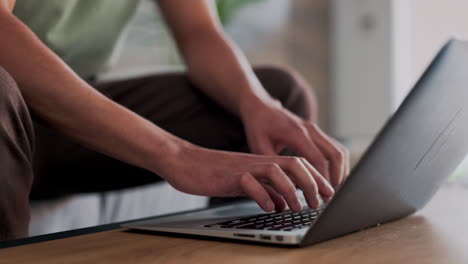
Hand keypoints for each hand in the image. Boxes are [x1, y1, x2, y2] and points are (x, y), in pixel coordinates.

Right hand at [160, 142, 334, 211]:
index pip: (297, 165)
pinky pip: (249, 182)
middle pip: (294, 164)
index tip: (328, 194)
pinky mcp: (228, 175)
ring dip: (292, 189)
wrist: (183, 161)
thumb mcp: (244, 182)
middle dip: (312, 182)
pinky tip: (269, 208)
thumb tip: (281, 203)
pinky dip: (263, 195)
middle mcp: (257, 162)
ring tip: (298, 207)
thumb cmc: (213, 173)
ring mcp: (244, 167)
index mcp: (263, 163)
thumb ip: (264, 189)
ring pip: (276, 170)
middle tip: (321, 201)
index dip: (316, 178)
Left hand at [240, 98, 349, 187]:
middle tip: (331, 196)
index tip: (324, 195)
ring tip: (333, 190)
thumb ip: (275, 166)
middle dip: (337, 177)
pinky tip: (332, 179)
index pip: (318, 159)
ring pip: (339, 151)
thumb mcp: (259, 148)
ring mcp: (316, 130)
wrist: (262, 108)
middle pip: (335, 154)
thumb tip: (291, 187)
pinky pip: (335, 148)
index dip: (323, 178)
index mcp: (296, 133)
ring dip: (341, 171)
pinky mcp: (318, 133)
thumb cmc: (258, 128)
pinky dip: (338, 164)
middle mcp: (310, 129)